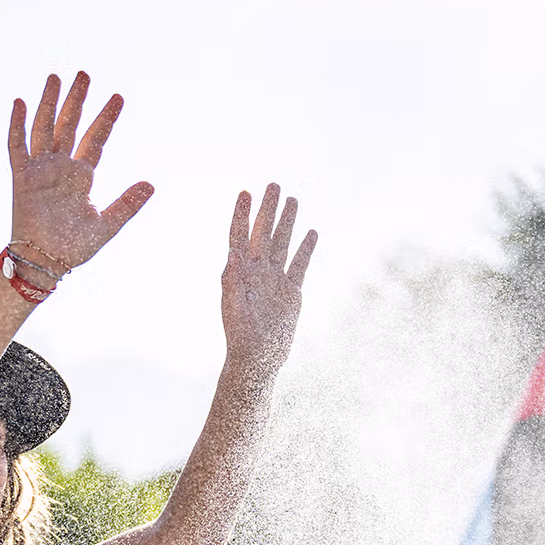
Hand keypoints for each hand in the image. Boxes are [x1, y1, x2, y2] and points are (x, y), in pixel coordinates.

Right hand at [8, 73, 152, 276]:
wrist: (44, 262)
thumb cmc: (72, 248)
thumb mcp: (106, 225)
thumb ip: (127, 204)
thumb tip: (151, 184)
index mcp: (81, 178)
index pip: (96, 140)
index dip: (106, 119)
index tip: (118, 97)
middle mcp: (61, 168)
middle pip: (70, 125)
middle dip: (78, 100)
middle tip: (85, 74)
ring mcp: (41, 170)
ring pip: (45, 128)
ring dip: (50, 103)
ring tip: (56, 77)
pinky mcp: (22, 178)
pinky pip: (17, 146)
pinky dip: (18, 125)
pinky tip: (21, 103)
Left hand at [221, 185, 316, 375]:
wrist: (258, 360)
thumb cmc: (240, 337)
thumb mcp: (233, 307)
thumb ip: (232, 280)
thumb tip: (233, 252)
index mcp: (239, 273)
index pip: (239, 236)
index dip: (242, 214)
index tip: (246, 192)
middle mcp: (257, 272)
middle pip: (263, 233)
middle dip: (268, 209)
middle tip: (273, 184)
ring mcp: (275, 281)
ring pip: (283, 243)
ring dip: (287, 222)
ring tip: (293, 199)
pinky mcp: (291, 293)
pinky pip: (300, 265)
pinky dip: (306, 249)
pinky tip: (312, 233)